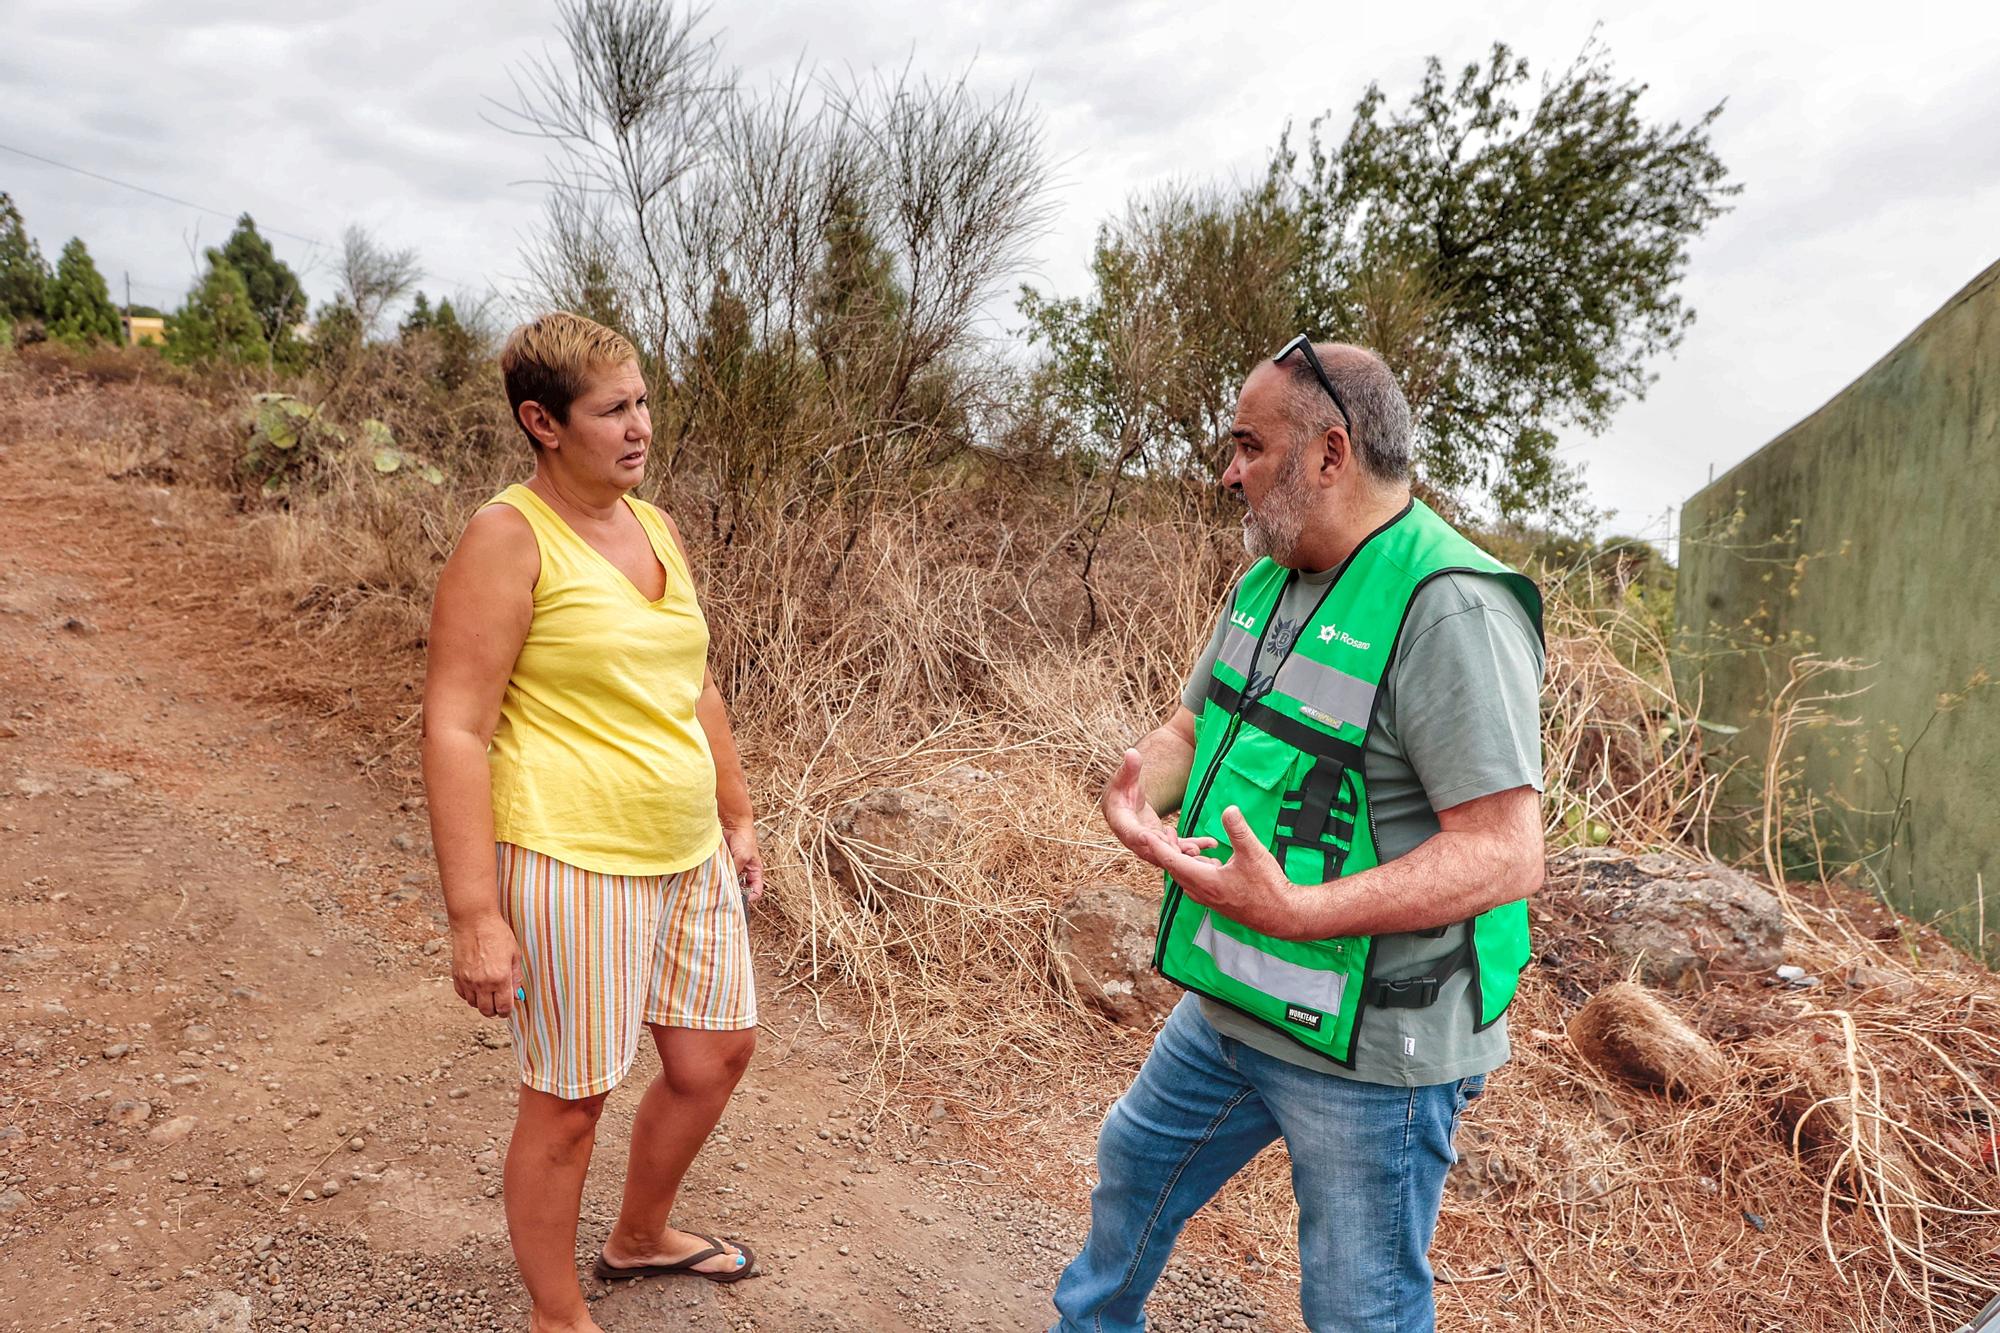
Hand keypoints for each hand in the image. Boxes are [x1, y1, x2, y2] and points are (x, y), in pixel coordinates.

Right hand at [450, 913, 521, 1018]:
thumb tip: (517, 995)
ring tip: (488, 991)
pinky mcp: (457, 976)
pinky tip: (476, 986)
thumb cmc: (497, 934)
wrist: (474, 922)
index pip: (503, 1007)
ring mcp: (468, 980)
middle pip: (487, 1011)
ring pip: (474, 1004)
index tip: (507, 1008)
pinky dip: (470, 995)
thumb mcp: (514, 954)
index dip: (506, 1011)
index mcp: (500, 978)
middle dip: (494, 1010)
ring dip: (482, 1002)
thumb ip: (516, 977)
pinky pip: (463, 995)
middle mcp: (482, 983)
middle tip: (498, 1003)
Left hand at [724, 822, 764, 904]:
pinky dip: (719, 877)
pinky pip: (723, 875)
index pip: (756, 891)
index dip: (750, 897)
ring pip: (732, 883)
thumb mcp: (742, 857)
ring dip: (726, 884)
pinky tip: (714, 879)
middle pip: (743, 890)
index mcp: (755, 872)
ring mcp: (736, 869)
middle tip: (726, 896)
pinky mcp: (727, 865)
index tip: (740, 900)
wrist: (735, 826)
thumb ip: (736, 870)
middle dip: (735, 893)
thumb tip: (727, 883)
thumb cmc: (745, 839)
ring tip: (719, 888)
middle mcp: (746, 873)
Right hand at [1101, 749, 1215, 868]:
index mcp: (1122, 824)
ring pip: (1168, 852)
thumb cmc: (1122, 787)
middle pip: (1153, 849)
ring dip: (1185, 853)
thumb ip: (1130, 768)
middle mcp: (1134, 839)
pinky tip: (1211, 843)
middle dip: (1172, 851)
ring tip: (1204, 853)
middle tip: (1191, 851)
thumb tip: (1131, 753)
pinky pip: (1178, 846)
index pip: (1132, 833)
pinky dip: (1193, 845)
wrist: (1123, 802)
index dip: (1141, 836)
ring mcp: (1150, 843)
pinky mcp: (1162, 841)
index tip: (1152, 837)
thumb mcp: (1125, 777)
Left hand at [1154, 806, 1298, 937]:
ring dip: (1182, 861)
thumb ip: (1238, 830)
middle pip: (1175, 869)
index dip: (1158, 847)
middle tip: (1165, 833)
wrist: (1281, 915)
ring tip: (1184, 843)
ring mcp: (1208, 899)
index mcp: (1205, 881)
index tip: (1145, 835)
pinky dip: (1194, 870)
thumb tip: (1229, 809)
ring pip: (1186, 877)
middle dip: (1168, 850)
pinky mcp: (1217, 901)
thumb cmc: (1268, 887)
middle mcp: (1202, 892)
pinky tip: (1206, 860)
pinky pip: (1197, 883)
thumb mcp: (1253, 853)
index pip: (1172, 861)